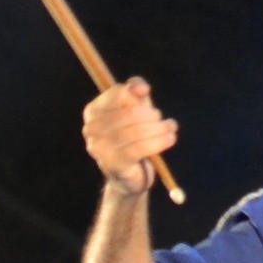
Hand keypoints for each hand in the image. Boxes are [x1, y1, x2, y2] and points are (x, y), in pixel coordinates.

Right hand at [83, 78, 175, 197]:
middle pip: (127, 114)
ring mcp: (100, 148)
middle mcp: (91, 129)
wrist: (131, 174)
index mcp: (93, 112)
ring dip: (158, 129)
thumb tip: (141, 88)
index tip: (147, 92)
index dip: (134, 93)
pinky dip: (158, 142)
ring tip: (170, 127)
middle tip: (162, 119)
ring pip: (135, 132)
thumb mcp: (134, 108)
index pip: (116, 95)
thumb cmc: (133, 135)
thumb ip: (135, 91)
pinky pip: (139, 149)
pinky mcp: (113, 164)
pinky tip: (170, 139)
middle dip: (150, 115)